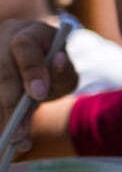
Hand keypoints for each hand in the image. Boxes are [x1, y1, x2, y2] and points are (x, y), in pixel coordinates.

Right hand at [0, 18, 78, 146]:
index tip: (39, 94)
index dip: (31, 70)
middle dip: (10, 103)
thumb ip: (62, 71)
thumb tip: (57, 62)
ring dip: (1, 114)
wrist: (36, 59)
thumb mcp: (65, 70)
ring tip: (14, 140)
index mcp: (28, 32)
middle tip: (19, 132)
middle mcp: (3, 38)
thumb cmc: (53, 66)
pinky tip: (3, 132)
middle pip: (2, 70)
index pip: (25, 46)